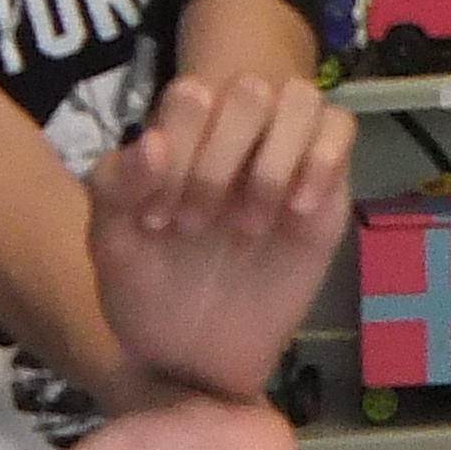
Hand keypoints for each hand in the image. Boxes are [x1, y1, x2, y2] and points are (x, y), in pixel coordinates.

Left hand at [92, 76, 355, 400]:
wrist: (194, 359)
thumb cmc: (148, 296)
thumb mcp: (109, 246)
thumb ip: (115, 187)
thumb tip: (153, 141)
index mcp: (180, 139)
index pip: (191, 94)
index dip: (178, 148)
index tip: (158, 220)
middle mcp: (233, 139)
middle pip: (249, 89)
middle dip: (221, 158)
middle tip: (198, 225)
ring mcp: (283, 160)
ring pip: (302, 99)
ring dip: (274, 158)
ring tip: (249, 225)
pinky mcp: (325, 191)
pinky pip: (341, 133)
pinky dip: (323, 161)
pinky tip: (295, 211)